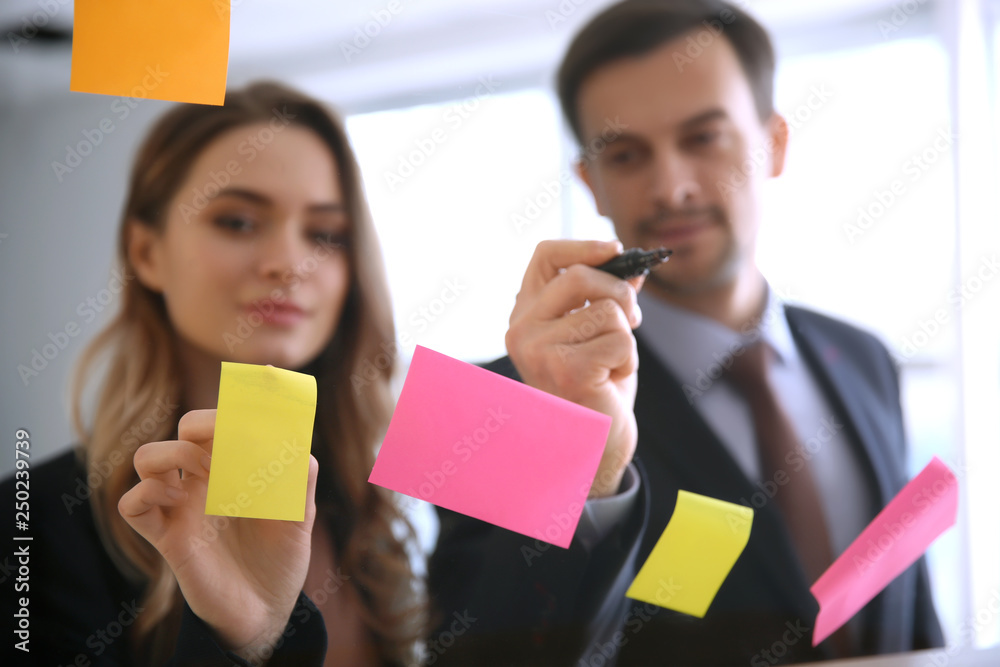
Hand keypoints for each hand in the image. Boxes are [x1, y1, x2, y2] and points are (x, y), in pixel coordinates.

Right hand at [118, 409, 318, 658]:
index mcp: (235, 467)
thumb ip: (301, 476)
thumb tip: (294, 442)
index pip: (223, 418)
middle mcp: (204, 481)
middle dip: (204, 425)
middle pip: (185, 426)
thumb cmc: (281, 555)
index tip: (252, 422)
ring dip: (172, 453)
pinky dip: (145, 494)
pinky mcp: (166, 537)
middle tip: (233, 451)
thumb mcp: (301, 513)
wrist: (267, 608)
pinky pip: (130, 505)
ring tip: (207, 474)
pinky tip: (177, 503)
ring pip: (147, 457)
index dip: (232, 411)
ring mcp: (182, 507)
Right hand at [506, 240, 642, 497]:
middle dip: (619, 293)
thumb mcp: (600, 333)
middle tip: (631, 318)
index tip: (615, 250)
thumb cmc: (596, 386)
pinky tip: (612, 379)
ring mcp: (538, 350)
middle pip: (579, 276)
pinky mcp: (564, 370)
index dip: (582, 246)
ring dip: (625, 337)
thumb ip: (609, 297)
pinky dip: (628, 359)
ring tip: (613, 362)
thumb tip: (633, 266)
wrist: (594, 442)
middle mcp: (522, 329)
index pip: (545, 255)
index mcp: (526, 313)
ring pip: (606, 311)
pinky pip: (618, 340)